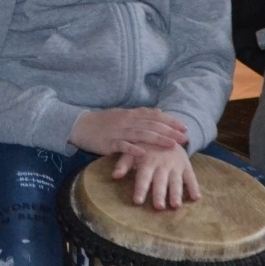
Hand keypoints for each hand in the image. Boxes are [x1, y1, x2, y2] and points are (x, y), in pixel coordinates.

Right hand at [69, 107, 187, 156]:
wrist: (80, 125)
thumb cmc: (103, 122)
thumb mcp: (123, 114)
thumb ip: (141, 114)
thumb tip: (160, 112)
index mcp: (131, 114)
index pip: (154, 116)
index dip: (170, 121)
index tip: (184, 127)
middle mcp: (127, 121)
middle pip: (151, 125)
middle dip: (169, 131)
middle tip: (184, 138)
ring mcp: (118, 131)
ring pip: (140, 134)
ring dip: (157, 139)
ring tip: (171, 145)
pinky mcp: (108, 143)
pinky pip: (122, 146)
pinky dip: (133, 149)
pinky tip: (143, 153)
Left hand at [111, 143, 200, 209]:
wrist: (166, 131)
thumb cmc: (145, 146)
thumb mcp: (132, 151)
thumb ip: (123, 163)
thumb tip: (114, 176)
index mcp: (147, 162)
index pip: (143, 177)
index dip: (140, 189)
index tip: (138, 201)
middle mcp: (162, 164)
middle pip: (160, 182)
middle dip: (159, 194)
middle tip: (158, 207)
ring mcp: (175, 166)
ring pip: (176, 181)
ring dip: (176, 193)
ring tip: (176, 206)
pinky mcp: (186, 166)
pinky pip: (191, 177)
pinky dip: (195, 187)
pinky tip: (197, 198)